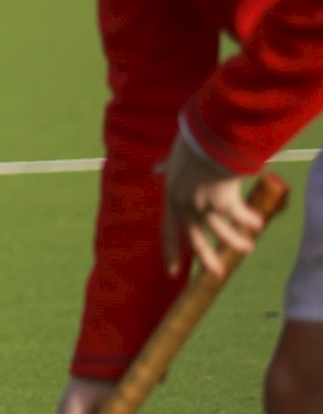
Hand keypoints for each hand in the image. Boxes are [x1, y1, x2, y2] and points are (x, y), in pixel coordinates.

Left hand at [162, 125, 265, 279]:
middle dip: (207, 258)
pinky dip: (250, 220)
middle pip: (195, 240)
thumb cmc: (191, 146)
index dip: (170, 251)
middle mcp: (185, 206)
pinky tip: (259, 223)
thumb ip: (167, 169)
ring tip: (248, 248)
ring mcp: (203, 206)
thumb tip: (155, 170)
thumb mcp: (173, 160)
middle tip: (216, 273)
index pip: (168, 230)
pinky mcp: (224, 203)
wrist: (205, 140)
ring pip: (223, 233)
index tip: (171, 271)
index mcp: (171, 199)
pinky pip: (241, 217)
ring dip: (237, 242)